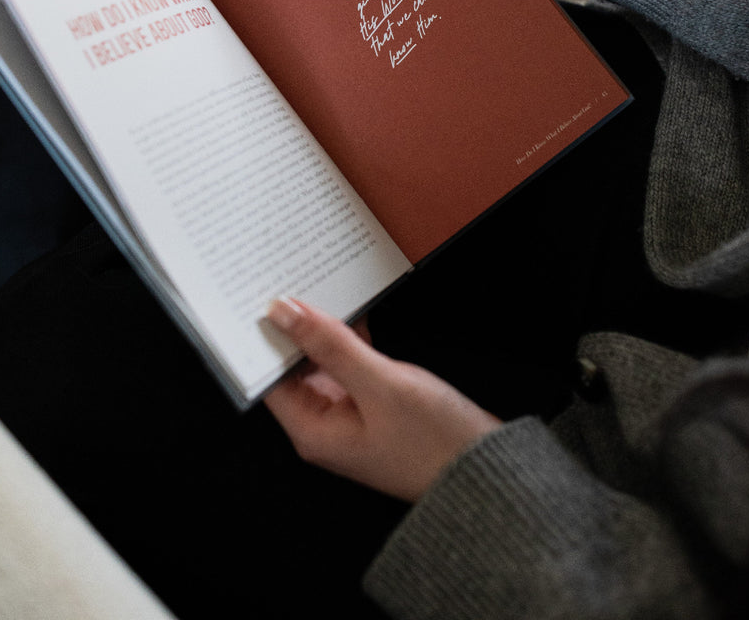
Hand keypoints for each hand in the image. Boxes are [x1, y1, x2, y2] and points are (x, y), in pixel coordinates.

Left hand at [264, 297, 499, 502]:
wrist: (487, 471)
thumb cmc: (436, 441)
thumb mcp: (380, 384)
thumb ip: (331, 345)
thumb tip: (285, 312)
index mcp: (312, 430)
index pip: (267, 377)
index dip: (262, 336)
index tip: (261, 294)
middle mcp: (323, 424)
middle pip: (292, 366)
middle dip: (293, 326)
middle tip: (291, 278)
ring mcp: (349, 414)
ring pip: (322, 360)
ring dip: (323, 328)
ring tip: (319, 283)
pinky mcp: (373, 404)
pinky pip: (350, 363)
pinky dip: (350, 337)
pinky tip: (356, 308)